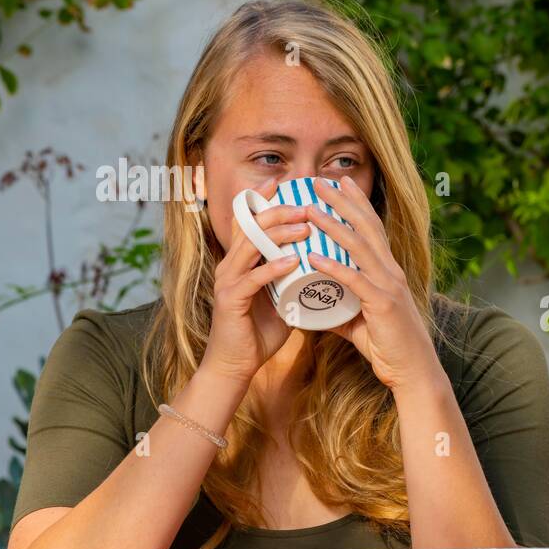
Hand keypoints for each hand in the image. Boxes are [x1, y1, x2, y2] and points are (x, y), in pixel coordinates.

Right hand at [202, 177, 312, 384]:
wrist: (236, 366)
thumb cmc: (260, 332)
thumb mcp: (280, 298)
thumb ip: (293, 279)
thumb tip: (320, 264)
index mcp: (241, 261)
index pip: (249, 221)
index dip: (263, 200)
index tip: (285, 183)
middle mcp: (231, 265)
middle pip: (250, 225)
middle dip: (278, 211)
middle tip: (306, 205)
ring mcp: (228, 281)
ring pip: (251, 246)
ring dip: (278, 234)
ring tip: (305, 226)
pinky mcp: (231, 301)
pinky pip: (253, 279)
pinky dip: (273, 268)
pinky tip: (292, 261)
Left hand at [302, 176, 443, 392]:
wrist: (413, 371)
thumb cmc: (389, 347)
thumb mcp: (359, 322)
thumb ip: (338, 309)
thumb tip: (310, 305)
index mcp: (388, 272)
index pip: (372, 228)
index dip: (356, 203)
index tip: (338, 183)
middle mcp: (391, 272)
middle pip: (366, 228)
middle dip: (342, 202)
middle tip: (319, 182)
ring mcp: (389, 286)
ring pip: (360, 248)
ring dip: (334, 227)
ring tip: (310, 211)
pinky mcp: (383, 304)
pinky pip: (355, 281)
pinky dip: (333, 268)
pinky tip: (314, 258)